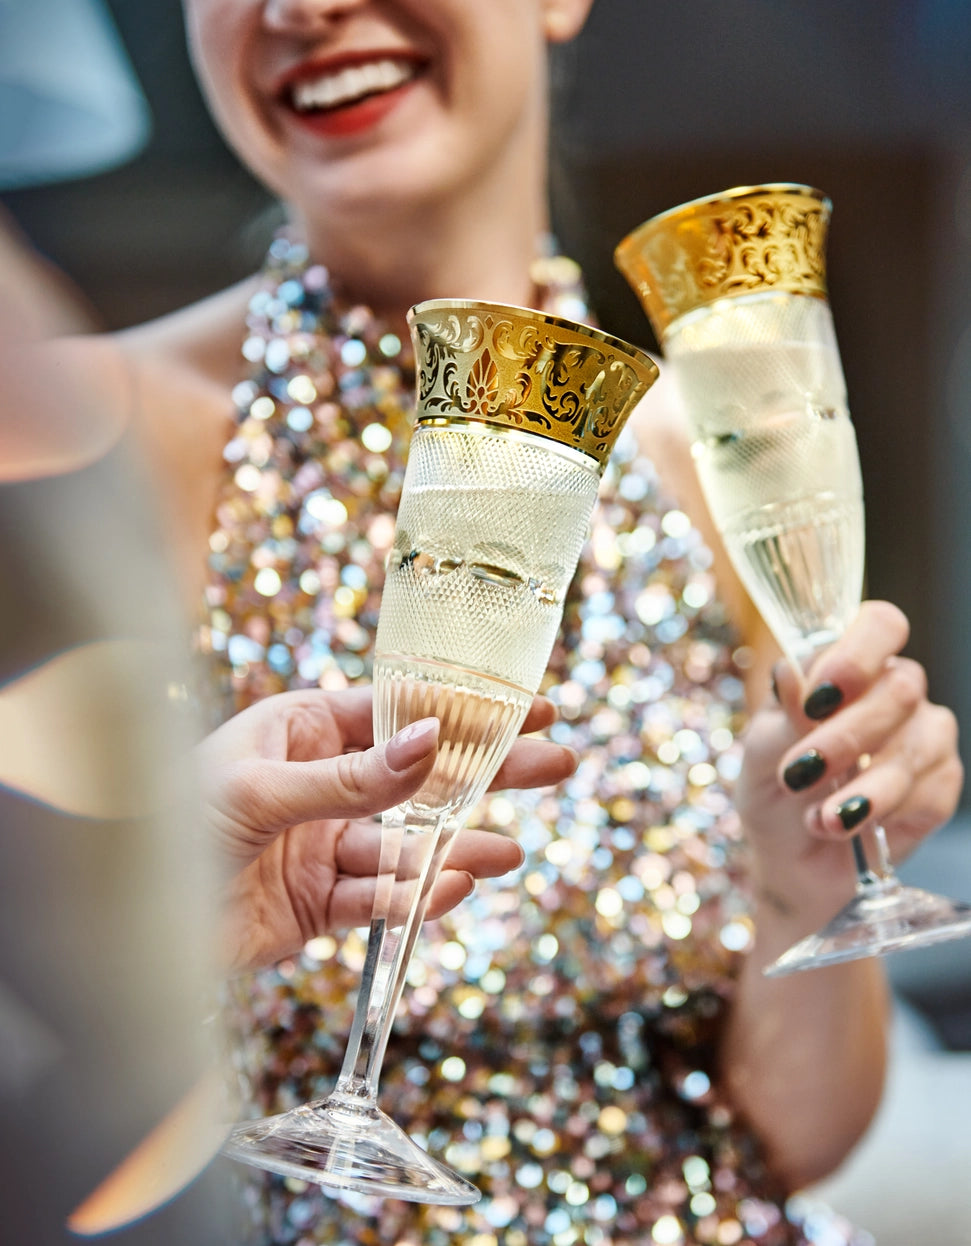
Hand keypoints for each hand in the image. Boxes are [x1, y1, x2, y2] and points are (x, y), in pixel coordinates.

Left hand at [196, 686, 576, 971]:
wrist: (125, 924)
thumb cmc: (168, 823)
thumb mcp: (259, 789)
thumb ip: (351, 778)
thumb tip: (432, 742)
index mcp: (306, 730)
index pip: (401, 713)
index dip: (467, 710)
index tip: (530, 707)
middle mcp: (324, 782)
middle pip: (421, 776)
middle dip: (487, 774)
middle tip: (556, 766)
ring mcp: (325, 844)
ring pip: (408, 845)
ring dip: (458, 848)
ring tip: (510, 853)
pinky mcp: (321, 904)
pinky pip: (380, 898)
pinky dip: (413, 898)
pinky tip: (447, 890)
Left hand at [735, 600, 962, 928]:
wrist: (790, 862)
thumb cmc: (772, 794)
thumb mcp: (759, 753)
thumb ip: (780, 714)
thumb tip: (789, 671)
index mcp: (848, 667)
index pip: (880, 625)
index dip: (858, 654)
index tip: (819, 697)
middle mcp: (894, 692)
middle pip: (901, 687)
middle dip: (847, 735)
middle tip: (801, 772)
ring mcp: (924, 737)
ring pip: (918, 742)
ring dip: (863, 787)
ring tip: (819, 817)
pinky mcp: (939, 785)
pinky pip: (929, 790)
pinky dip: (881, 813)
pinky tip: (845, 826)